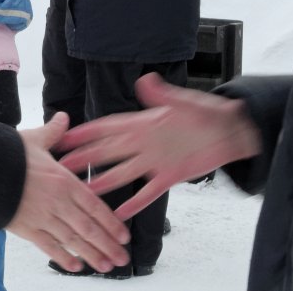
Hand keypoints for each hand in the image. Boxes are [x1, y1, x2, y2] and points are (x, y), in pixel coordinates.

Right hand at [7, 113, 130, 273]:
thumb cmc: (7, 153)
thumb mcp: (34, 139)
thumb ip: (54, 132)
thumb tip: (63, 117)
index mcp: (63, 180)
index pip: (94, 205)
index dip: (111, 222)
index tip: (123, 235)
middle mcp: (57, 201)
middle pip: (88, 228)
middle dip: (108, 245)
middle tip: (122, 258)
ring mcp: (43, 217)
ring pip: (73, 240)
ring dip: (91, 255)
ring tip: (105, 266)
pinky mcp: (27, 228)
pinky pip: (49, 246)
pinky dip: (63, 257)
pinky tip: (75, 266)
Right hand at [56, 73, 261, 220]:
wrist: (230, 131)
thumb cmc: (206, 112)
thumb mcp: (183, 101)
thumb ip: (162, 94)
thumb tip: (146, 80)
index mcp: (142, 123)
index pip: (108, 128)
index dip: (86, 132)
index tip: (64, 136)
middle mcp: (143, 143)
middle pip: (107, 152)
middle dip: (84, 158)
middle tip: (61, 166)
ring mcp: (154, 162)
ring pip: (122, 174)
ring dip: (103, 182)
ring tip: (84, 191)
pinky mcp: (169, 177)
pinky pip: (148, 193)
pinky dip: (135, 203)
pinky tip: (120, 213)